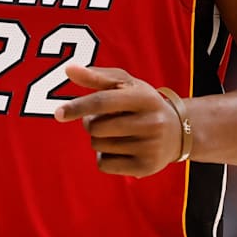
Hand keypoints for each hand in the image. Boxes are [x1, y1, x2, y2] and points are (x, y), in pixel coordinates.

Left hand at [53, 64, 184, 176]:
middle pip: (96, 127)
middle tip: (106, 119)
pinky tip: (121, 149)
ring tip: (117, 133)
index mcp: (144, 97)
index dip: (78, 106)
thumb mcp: (126, 85)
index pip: (103, 102)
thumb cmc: (143, 104)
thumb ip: (96, 76)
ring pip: (98, 146)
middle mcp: (151, 122)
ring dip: (99, 139)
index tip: (58, 113)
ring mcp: (150, 147)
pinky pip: (104, 164)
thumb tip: (68, 69)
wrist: (178, 132)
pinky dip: (104, 156)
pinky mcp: (145, 167)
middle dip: (91, 123)